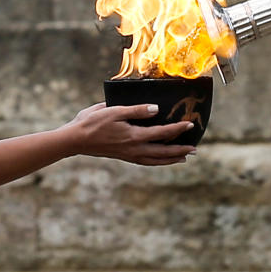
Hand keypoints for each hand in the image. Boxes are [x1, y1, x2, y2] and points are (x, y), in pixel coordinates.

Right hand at [68, 103, 195, 165]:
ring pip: (155, 160)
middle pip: (163, 152)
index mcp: (134, 136)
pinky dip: (157, 161)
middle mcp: (134, 149)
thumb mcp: (114, 110)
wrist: (75, 140)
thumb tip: (156, 109)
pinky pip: (146, 161)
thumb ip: (137, 110)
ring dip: (171, 158)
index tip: (190, 124)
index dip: (177, 129)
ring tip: (183, 157)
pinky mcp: (123, 156)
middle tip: (195, 148)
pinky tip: (160, 159)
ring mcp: (129, 154)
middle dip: (180, 149)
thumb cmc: (92, 122)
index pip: (162, 133)